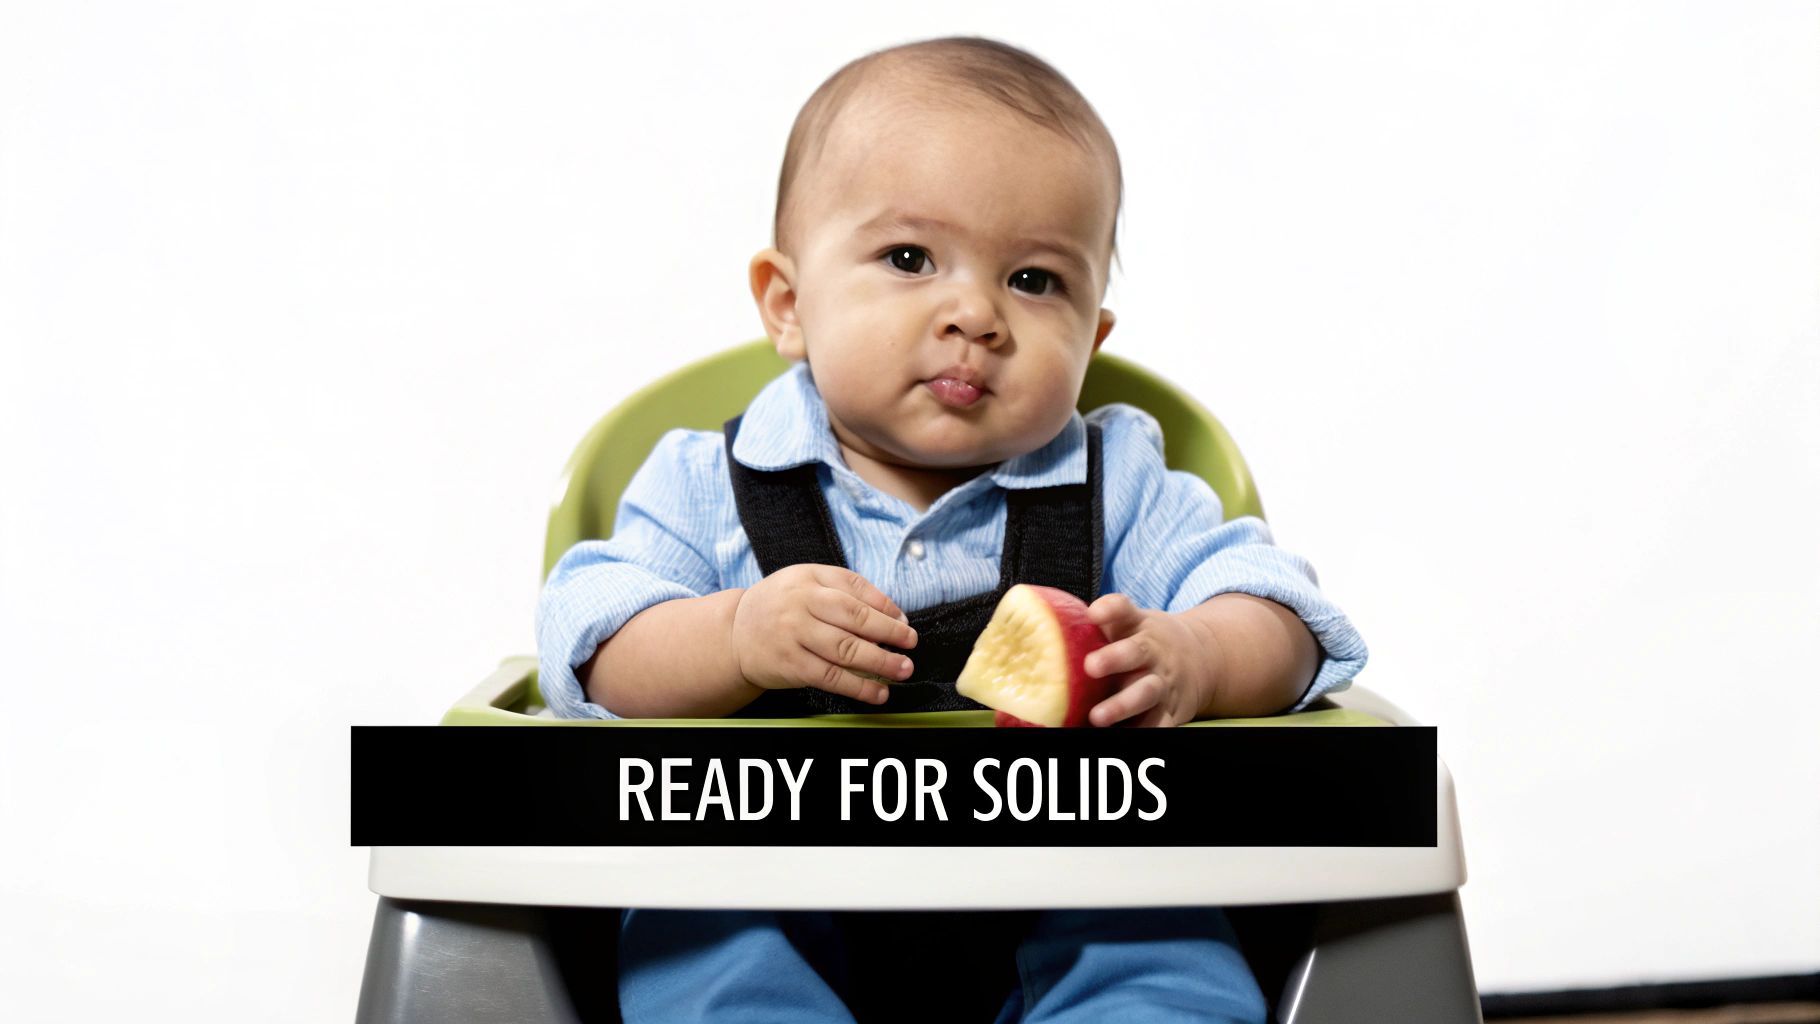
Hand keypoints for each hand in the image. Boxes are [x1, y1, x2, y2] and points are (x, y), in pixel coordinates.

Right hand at [730, 564, 918, 704]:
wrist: (734, 634)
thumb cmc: (780, 607)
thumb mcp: (806, 584)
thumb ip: (845, 590)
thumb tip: (893, 613)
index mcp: (808, 578)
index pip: (854, 587)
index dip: (885, 605)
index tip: (904, 620)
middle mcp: (800, 603)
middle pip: (855, 617)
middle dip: (890, 632)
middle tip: (911, 643)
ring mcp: (795, 635)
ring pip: (847, 649)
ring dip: (881, 662)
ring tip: (903, 669)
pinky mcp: (792, 665)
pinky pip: (832, 677)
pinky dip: (860, 687)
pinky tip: (878, 692)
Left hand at [1082, 593, 1217, 726]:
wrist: (1200, 658)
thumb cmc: (1145, 641)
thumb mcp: (1130, 622)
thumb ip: (1103, 618)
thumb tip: (1056, 619)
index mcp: (1139, 628)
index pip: (1123, 610)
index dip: (1109, 610)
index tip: (1093, 614)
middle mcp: (1152, 654)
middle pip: (1135, 652)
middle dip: (1113, 659)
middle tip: (1090, 666)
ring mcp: (1162, 684)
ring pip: (1145, 693)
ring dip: (1122, 705)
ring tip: (1097, 717)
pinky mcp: (1169, 712)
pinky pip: (1159, 726)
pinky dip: (1142, 732)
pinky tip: (1119, 736)